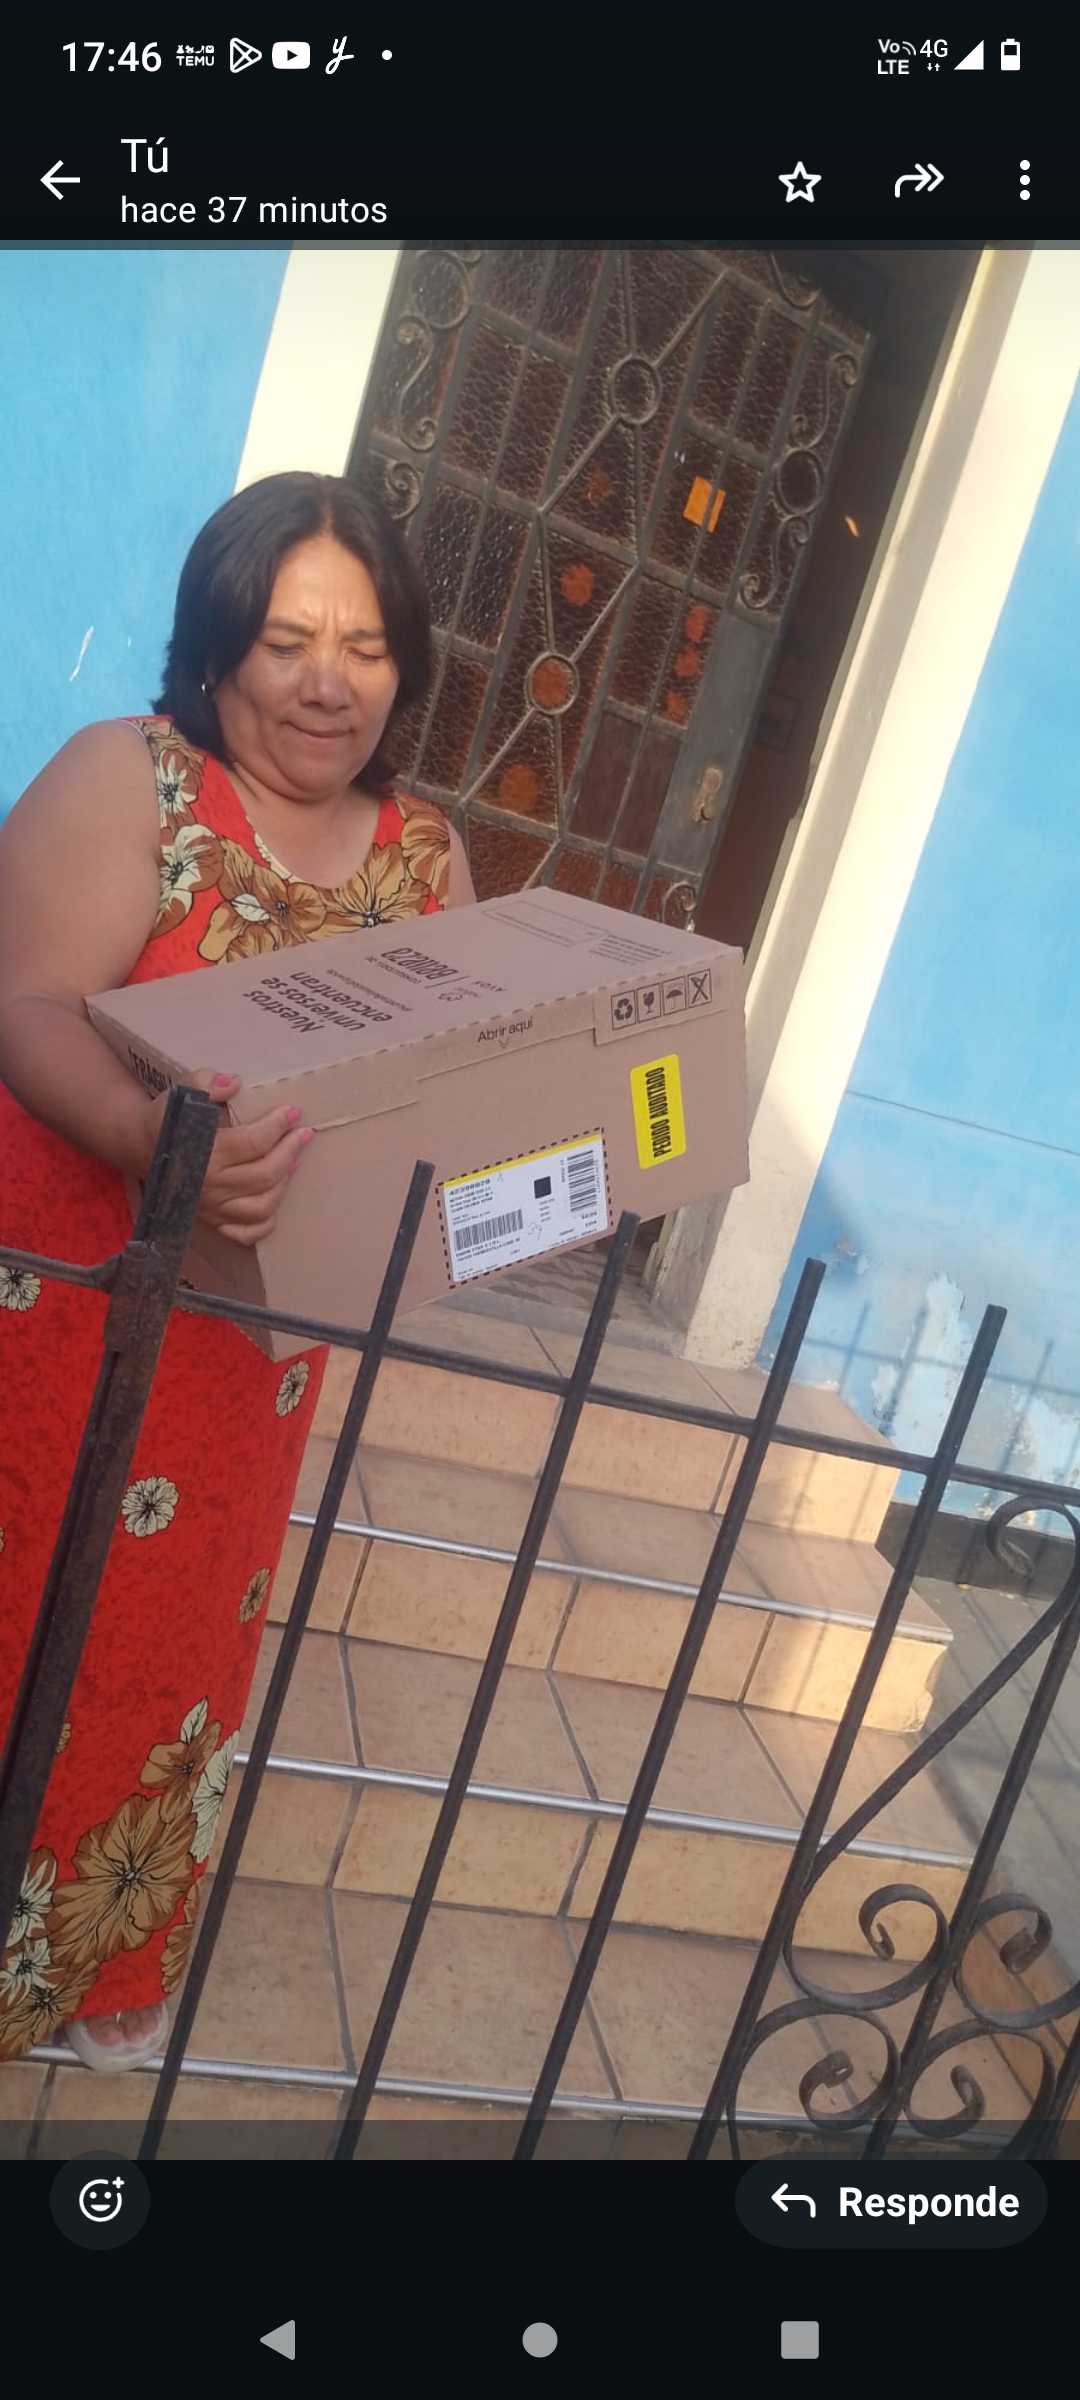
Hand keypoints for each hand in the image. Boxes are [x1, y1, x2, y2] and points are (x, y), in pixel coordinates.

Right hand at [144, 1070, 314, 1246]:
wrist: (140, 1146)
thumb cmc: (167, 1117)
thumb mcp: (181, 1091)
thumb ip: (206, 1082)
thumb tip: (234, 1083)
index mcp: (202, 1152)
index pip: (252, 1142)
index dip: (277, 1125)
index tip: (294, 1112)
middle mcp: (208, 1186)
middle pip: (264, 1174)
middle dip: (290, 1151)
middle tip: (304, 1134)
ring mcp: (211, 1208)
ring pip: (261, 1206)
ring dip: (284, 1184)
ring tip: (293, 1162)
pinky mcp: (211, 1221)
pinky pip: (245, 1234)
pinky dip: (265, 1224)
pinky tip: (275, 1199)